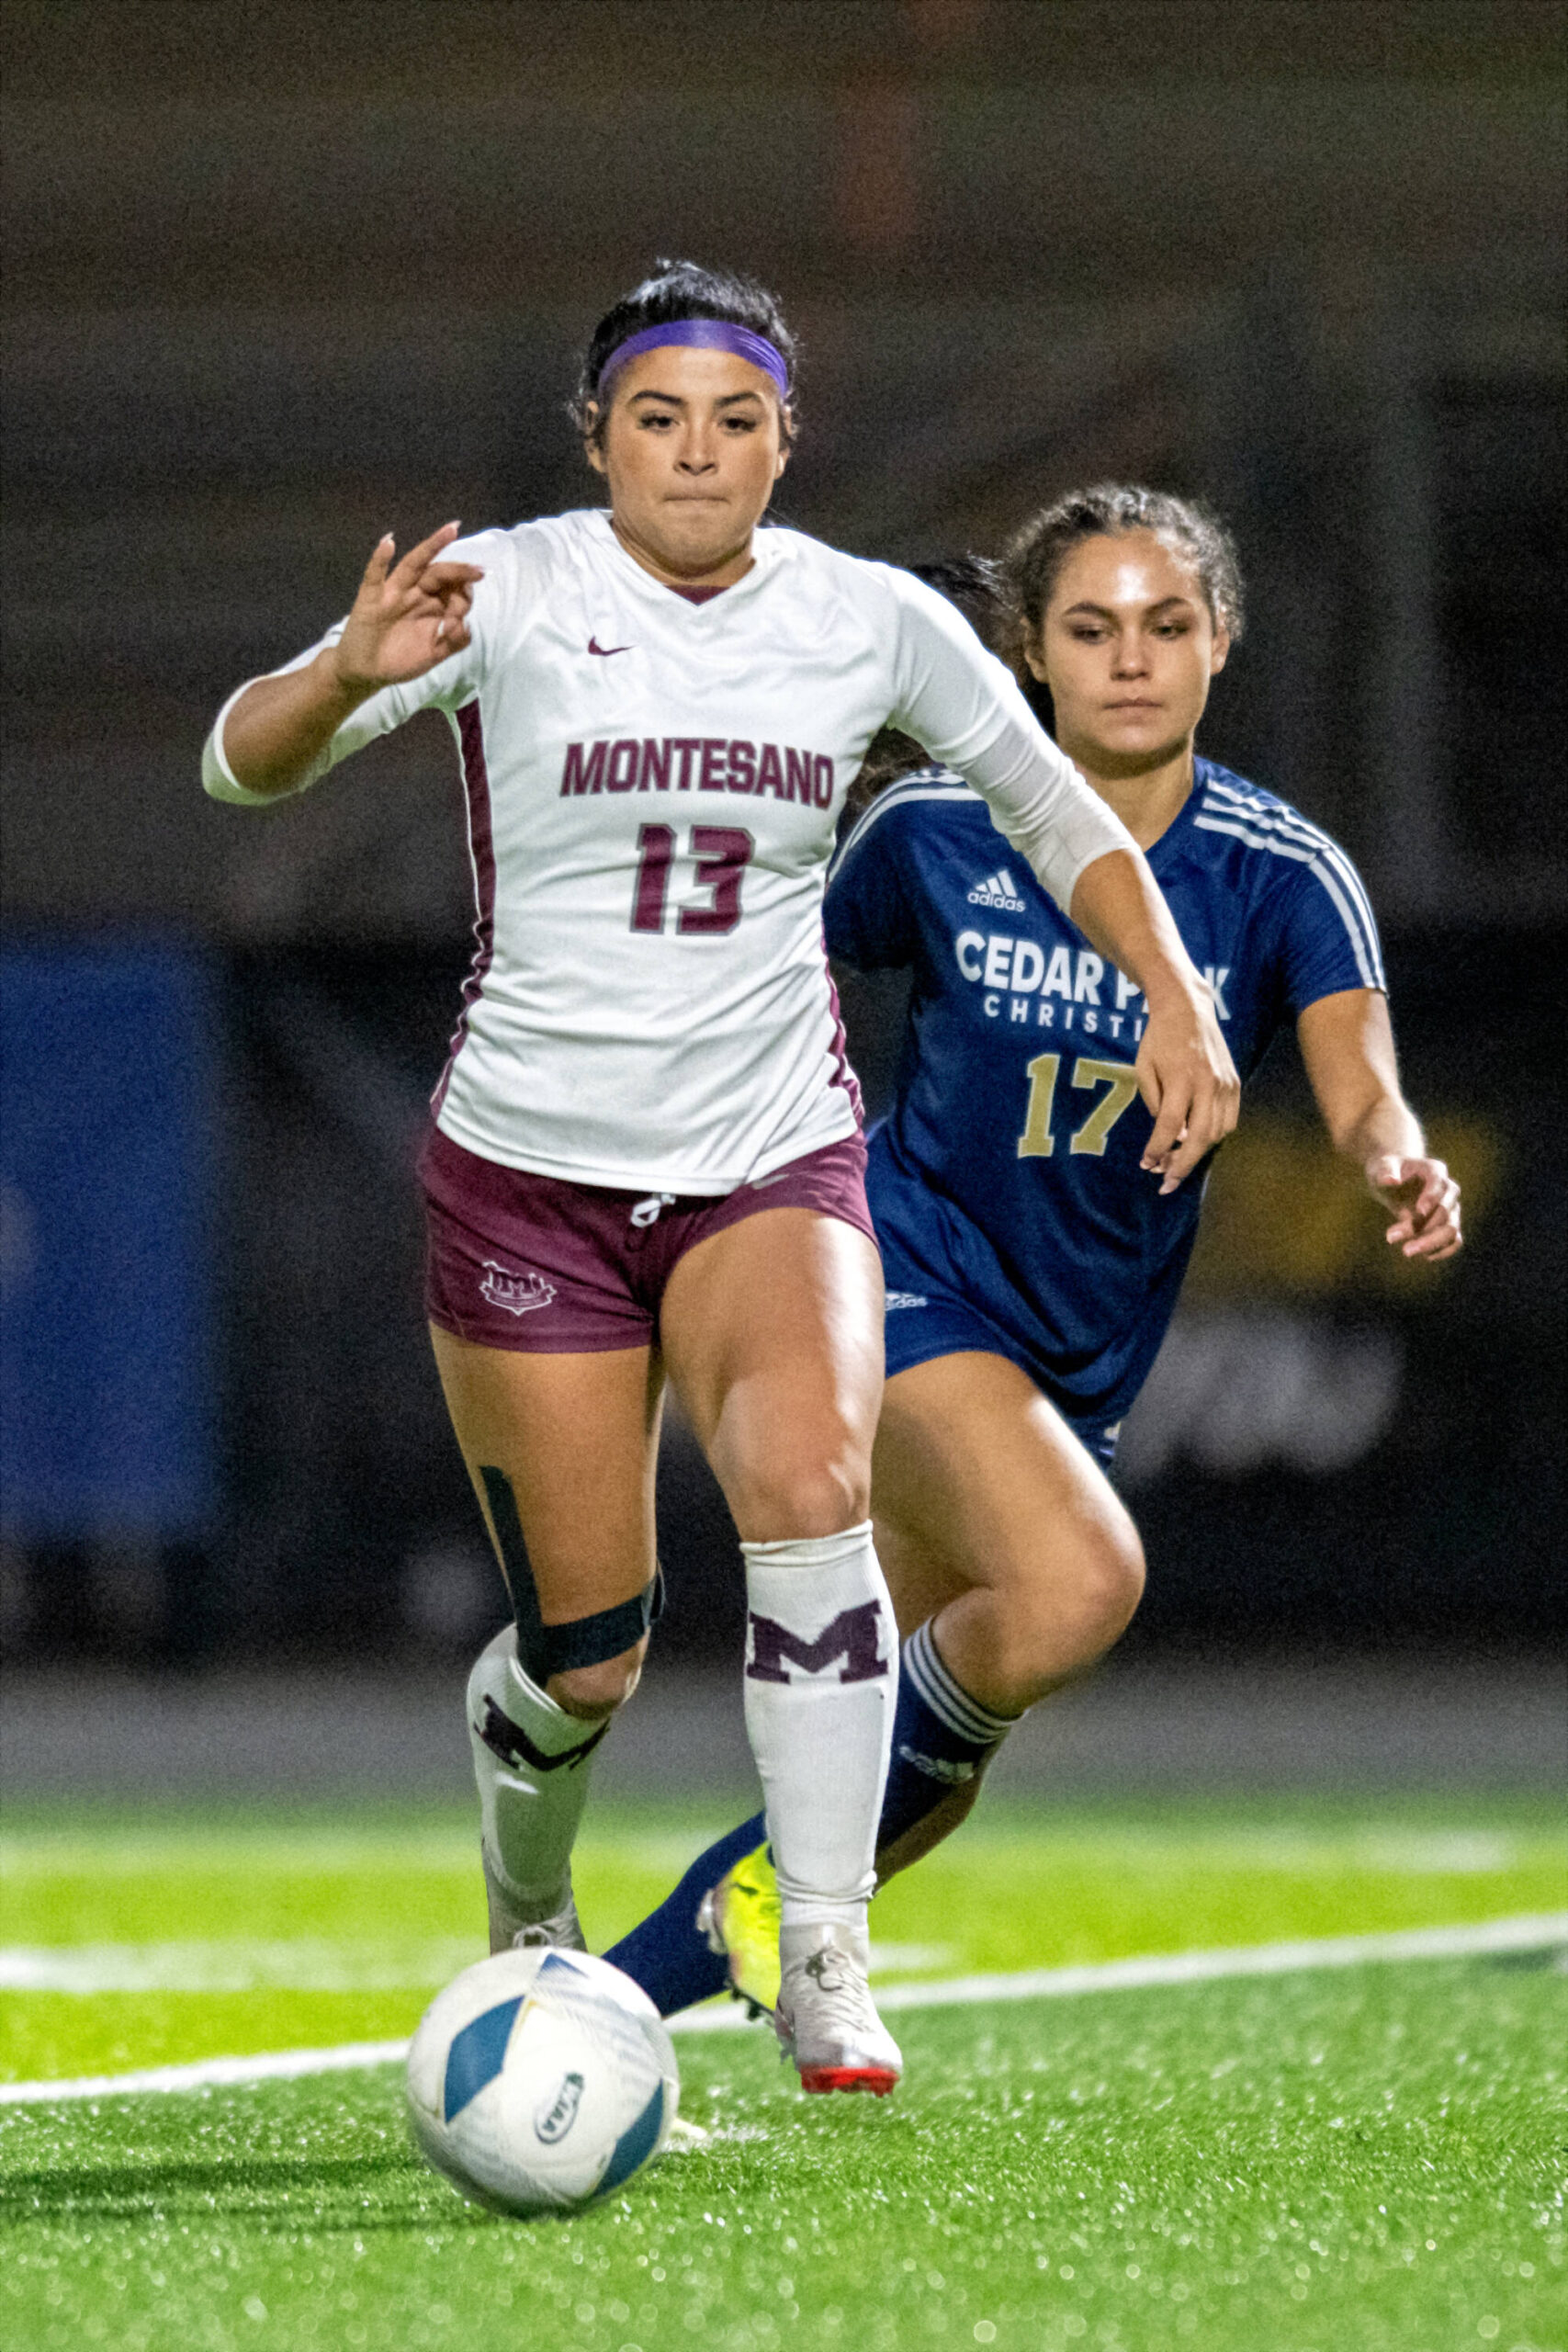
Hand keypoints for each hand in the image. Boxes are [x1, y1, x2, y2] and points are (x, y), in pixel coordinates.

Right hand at [330, 523, 484, 693]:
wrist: (367, 674)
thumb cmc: (401, 659)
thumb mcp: (433, 654)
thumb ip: (453, 642)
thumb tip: (467, 626)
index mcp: (431, 604)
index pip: (454, 591)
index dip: (465, 597)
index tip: (464, 615)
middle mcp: (414, 592)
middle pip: (439, 573)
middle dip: (460, 570)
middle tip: (481, 572)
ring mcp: (393, 593)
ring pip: (413, 564)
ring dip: (432, 546)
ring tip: (451, 531)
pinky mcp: (370, 599)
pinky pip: (374, 576)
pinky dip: (379, 559)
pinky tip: (388, 543)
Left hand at [1134, 981, 1239, 1192]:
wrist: (1188, 1009)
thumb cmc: (1158, 1039)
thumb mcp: (1144, 1068)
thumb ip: (1153, 1103)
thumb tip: (1168, 1135)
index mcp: (1181, 1078)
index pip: (1169, 1125)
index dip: (1157, 1150)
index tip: (1146, 1165)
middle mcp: (1208, 1083)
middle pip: (1199, 1137)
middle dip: (1182, 1165)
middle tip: (1166, 1183)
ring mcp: (1226, 1084)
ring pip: (1218, 1133)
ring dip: (1198, 1153)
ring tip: (1177, 1163)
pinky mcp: (1235, 1083)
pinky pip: (1229, 1120)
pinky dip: (1214, 1136)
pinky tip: (1197, 1141)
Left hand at [1366, 1154, 1462, 1260]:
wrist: (1393, 1180)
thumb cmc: (1386, 1171)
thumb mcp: (1380, 1167)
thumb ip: (1385, 1171)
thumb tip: (1390, 1180)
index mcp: (1434, 1170)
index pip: (1440, 1183)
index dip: (1432, 1198)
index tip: (1418, 1211)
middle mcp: (1448, 1190)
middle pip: (1445, 1210)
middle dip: (1422, 1226)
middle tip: (1390, 1237)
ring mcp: (1451, 1208)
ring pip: (1452, 1229)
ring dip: (1431, 1243)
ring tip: (1406, 1251)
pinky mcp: (1448, 1224)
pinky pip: (1454, 1241)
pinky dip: (1442, 1251)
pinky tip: (1423, 1256)